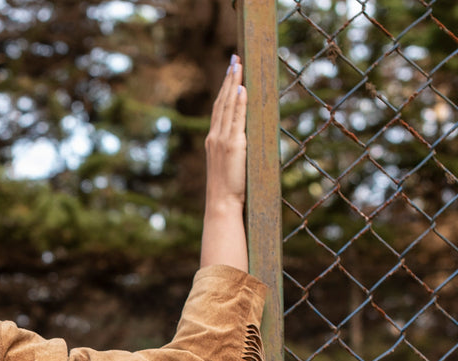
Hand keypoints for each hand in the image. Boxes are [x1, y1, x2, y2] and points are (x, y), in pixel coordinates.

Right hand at [204, 54, 246, 209]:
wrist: (221, 204)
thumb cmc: (227, 190)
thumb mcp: (228, 166)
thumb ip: (233, 150)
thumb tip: (244, 140)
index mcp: (214, 140)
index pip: (219, 108)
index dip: (224, 89)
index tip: (230, 71)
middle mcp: (215, 137)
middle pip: (221, 102)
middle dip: (229, 79)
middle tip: (234, 59)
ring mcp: (223, 140)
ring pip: (227, 106)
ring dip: (233, 84)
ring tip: (238, 66)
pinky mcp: (233, 145)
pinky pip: (236, 120)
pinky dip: (238, 103)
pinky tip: (241, 89)